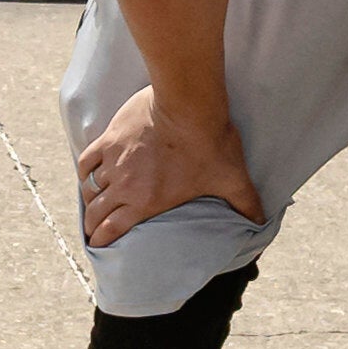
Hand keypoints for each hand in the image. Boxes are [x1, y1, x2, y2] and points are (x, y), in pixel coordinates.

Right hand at [75, 80, 265, 250]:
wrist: (189, 103)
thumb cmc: (209, 142)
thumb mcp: (232, 177)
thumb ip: (245, 202)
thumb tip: (260, 222)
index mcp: (145, 202)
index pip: (110, 230)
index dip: (100, 241)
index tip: (98, 245)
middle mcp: (124, 186)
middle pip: (94, 213)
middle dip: (91, 225)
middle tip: (92, 230)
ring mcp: (114, 162)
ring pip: (89, 189)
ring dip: (89, 200)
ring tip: (91, 204)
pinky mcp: (110, 139)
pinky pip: (87, 162)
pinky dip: (86, 172)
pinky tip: (89, 174)